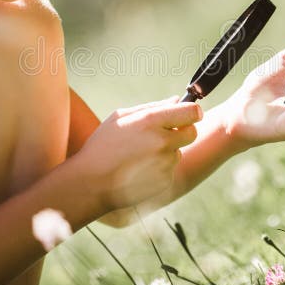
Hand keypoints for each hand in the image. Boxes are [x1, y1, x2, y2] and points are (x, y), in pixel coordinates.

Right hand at [76, 97, 201, 210]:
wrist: (91, 183)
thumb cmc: (103, 146)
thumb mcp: (121, 118)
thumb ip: (152, 107)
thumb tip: (177, 100)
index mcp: (150, 122)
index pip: (191, 112)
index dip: (193, 112)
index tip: (190, 114)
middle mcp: (162, 142)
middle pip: (192, 133)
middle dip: (184, 131)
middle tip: (165, 134)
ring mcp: (165, 164)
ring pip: (178, 152)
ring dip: (166, 152)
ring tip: (139, 156)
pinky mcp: (165, 181)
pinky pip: (169, 170)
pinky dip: (159, 169)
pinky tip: (138, 170)